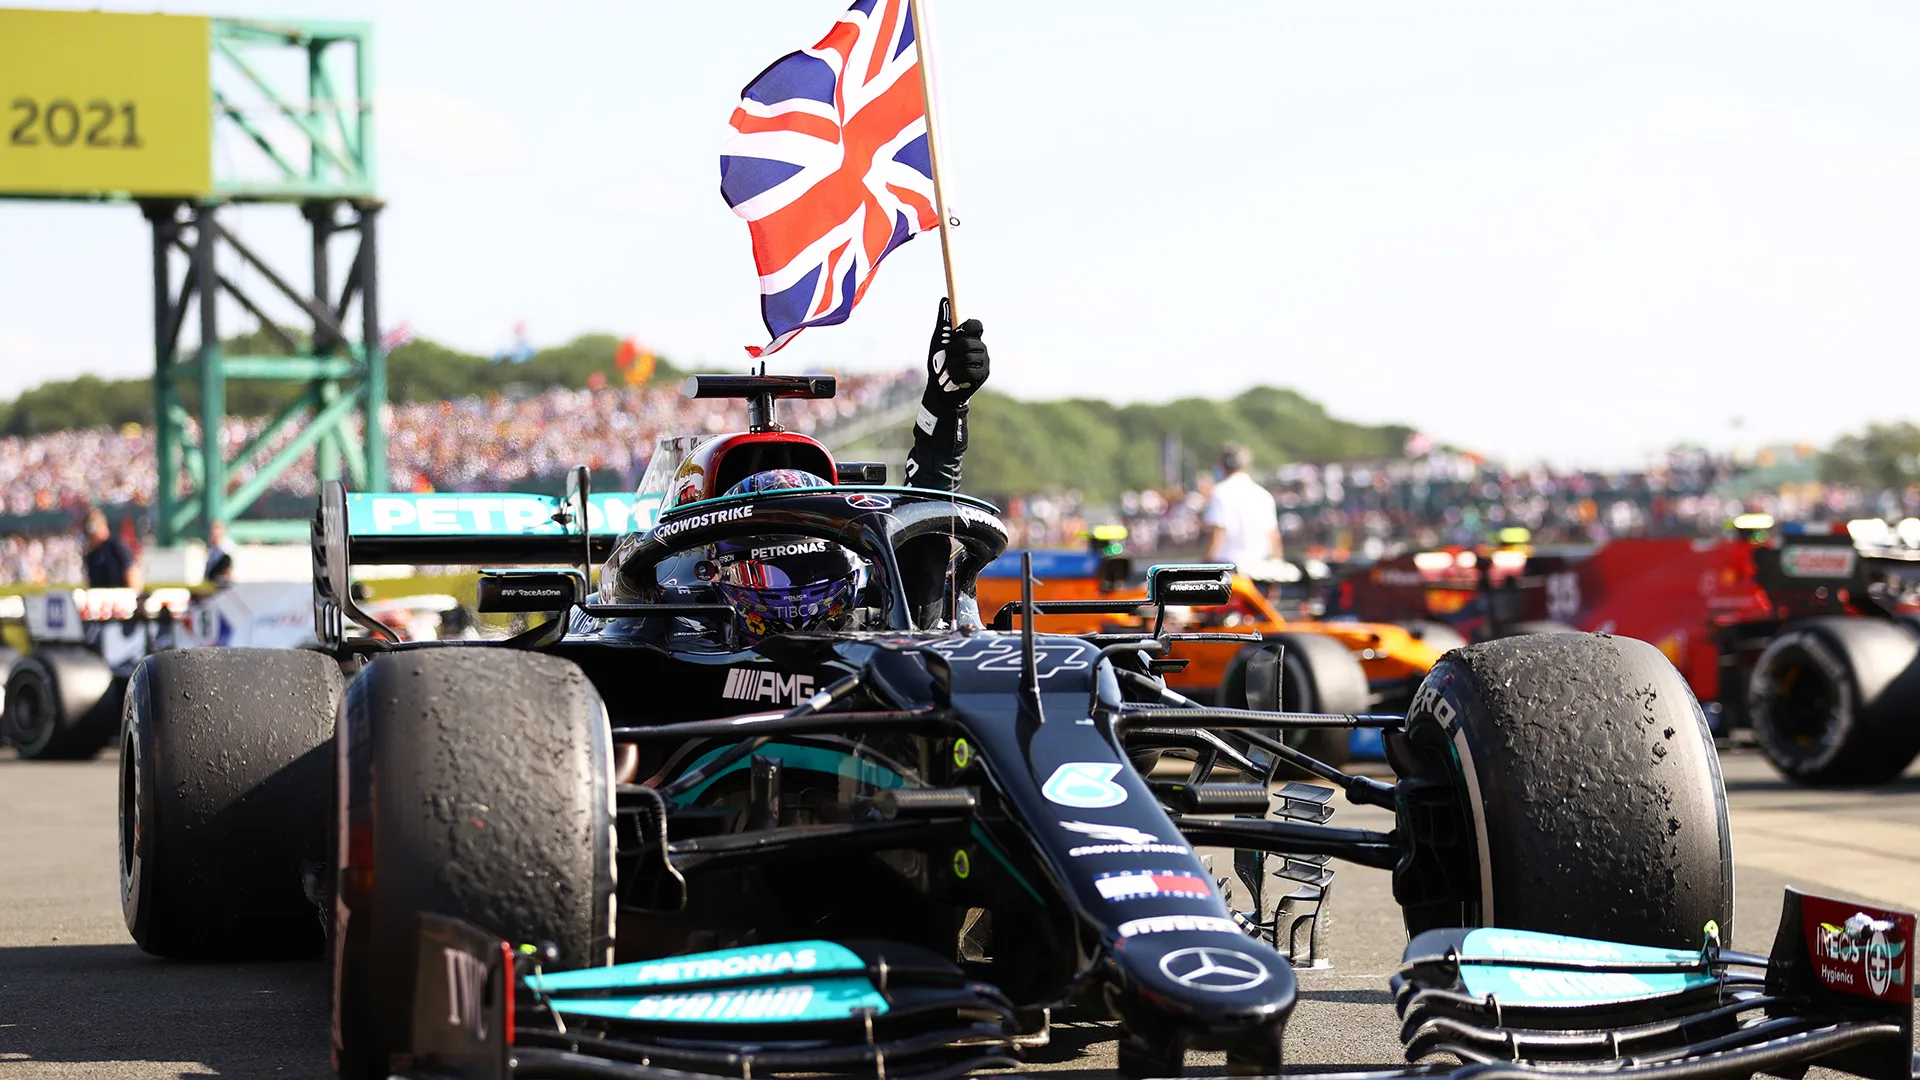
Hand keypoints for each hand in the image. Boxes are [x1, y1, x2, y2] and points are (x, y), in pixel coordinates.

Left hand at [923, 297, 987, 415]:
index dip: (966, 327)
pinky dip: (956, 375)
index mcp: (972, 337)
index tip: (955, 334)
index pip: (976, 325)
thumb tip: (944, 299)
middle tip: (947, 358)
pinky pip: (968, 371)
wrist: (939, 390)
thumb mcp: (938, 341)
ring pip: (967, 357)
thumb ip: (944, 322)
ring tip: (949, 370)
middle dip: (952, 351)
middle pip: (968, 342)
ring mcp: (984, 362)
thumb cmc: (938, 364)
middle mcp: (981, 348)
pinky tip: (955, 379)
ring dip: (952, 365)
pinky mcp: (983, 375)